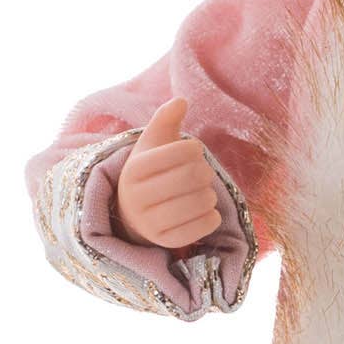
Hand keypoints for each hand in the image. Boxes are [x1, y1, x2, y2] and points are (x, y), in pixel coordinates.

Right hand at [114, 98, 222, 249]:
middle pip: (193, 177)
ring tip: (203, 193)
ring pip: (200, 203)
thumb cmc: (150, 172)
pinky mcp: (164, 242)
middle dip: (206, 172)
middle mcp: (137, 197)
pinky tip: (206, 211)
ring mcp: (149, 223)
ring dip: (210, 195)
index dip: (195, 149)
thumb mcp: (152, 144)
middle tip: (203, 174)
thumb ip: (165, 119)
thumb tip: (181, 100)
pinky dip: (212, 217)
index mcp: (135, 168)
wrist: (132, 214)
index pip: (183, 151)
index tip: (192, 151)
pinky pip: (202, 227)